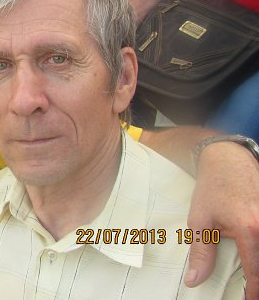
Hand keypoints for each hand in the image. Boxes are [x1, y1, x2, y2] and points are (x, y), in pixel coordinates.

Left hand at [185, 141, 258, 297]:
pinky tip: (256, 256)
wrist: (227, 160)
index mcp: (249, 228)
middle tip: (250, 289)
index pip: (256, 270)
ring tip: (252, 275)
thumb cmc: (213, 187)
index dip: (254, 290)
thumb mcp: (200, 220)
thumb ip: (200, 252)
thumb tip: (194, 279)